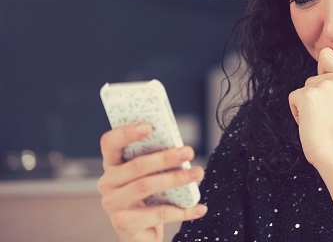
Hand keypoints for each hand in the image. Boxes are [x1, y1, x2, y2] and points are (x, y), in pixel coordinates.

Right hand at [97, 123, 206, 241]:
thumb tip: (179, 146)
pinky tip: (199, 208)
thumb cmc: (148, 197)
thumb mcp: (149, 175)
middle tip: (188, 151)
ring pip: (145, 186)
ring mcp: (113, 205)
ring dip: (175, 179)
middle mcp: (108, 183)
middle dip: (165, 157)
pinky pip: (158, 214)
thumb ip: (156, 159)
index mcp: (112, 164)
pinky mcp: (124, 224)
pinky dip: (182, 211)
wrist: (139, 235)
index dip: (127, 132)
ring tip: (198, 173)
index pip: (110, 143)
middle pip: (136, 166)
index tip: (150, 126)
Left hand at [288, 48, 332, 168]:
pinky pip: (293, 98)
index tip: (325, 86)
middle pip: (311, 77)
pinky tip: (310, 123)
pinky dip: (296, 111)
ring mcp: (323, 86)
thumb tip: (326, 64)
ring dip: (305, 105)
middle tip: (326, 115)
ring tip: (319, 120)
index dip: (321, 67)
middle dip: (313, 96)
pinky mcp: (307, 96)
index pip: (327, 54)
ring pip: (303, 89)